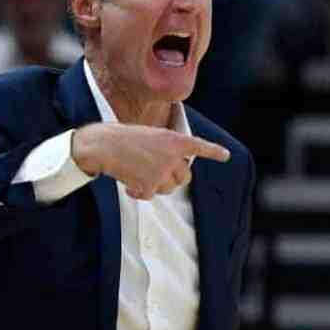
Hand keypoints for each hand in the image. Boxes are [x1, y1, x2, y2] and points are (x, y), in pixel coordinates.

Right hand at [71, 123, 229, 199]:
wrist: (104, 145)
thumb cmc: (124, 137)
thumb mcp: (151, 135)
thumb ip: (166, 149)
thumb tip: (171, 168)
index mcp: (174, 140)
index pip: (199, 146)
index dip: (214, 152)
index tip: (226, 156)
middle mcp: (172, 157)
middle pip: (185, 176)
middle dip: (175, 177)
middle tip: (160, 172)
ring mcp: (161, 172)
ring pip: (169, 188)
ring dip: (158, 185)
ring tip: (141, 174)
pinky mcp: (149, 185)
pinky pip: (150, 195)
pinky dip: (140, 192)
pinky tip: (130, 184)